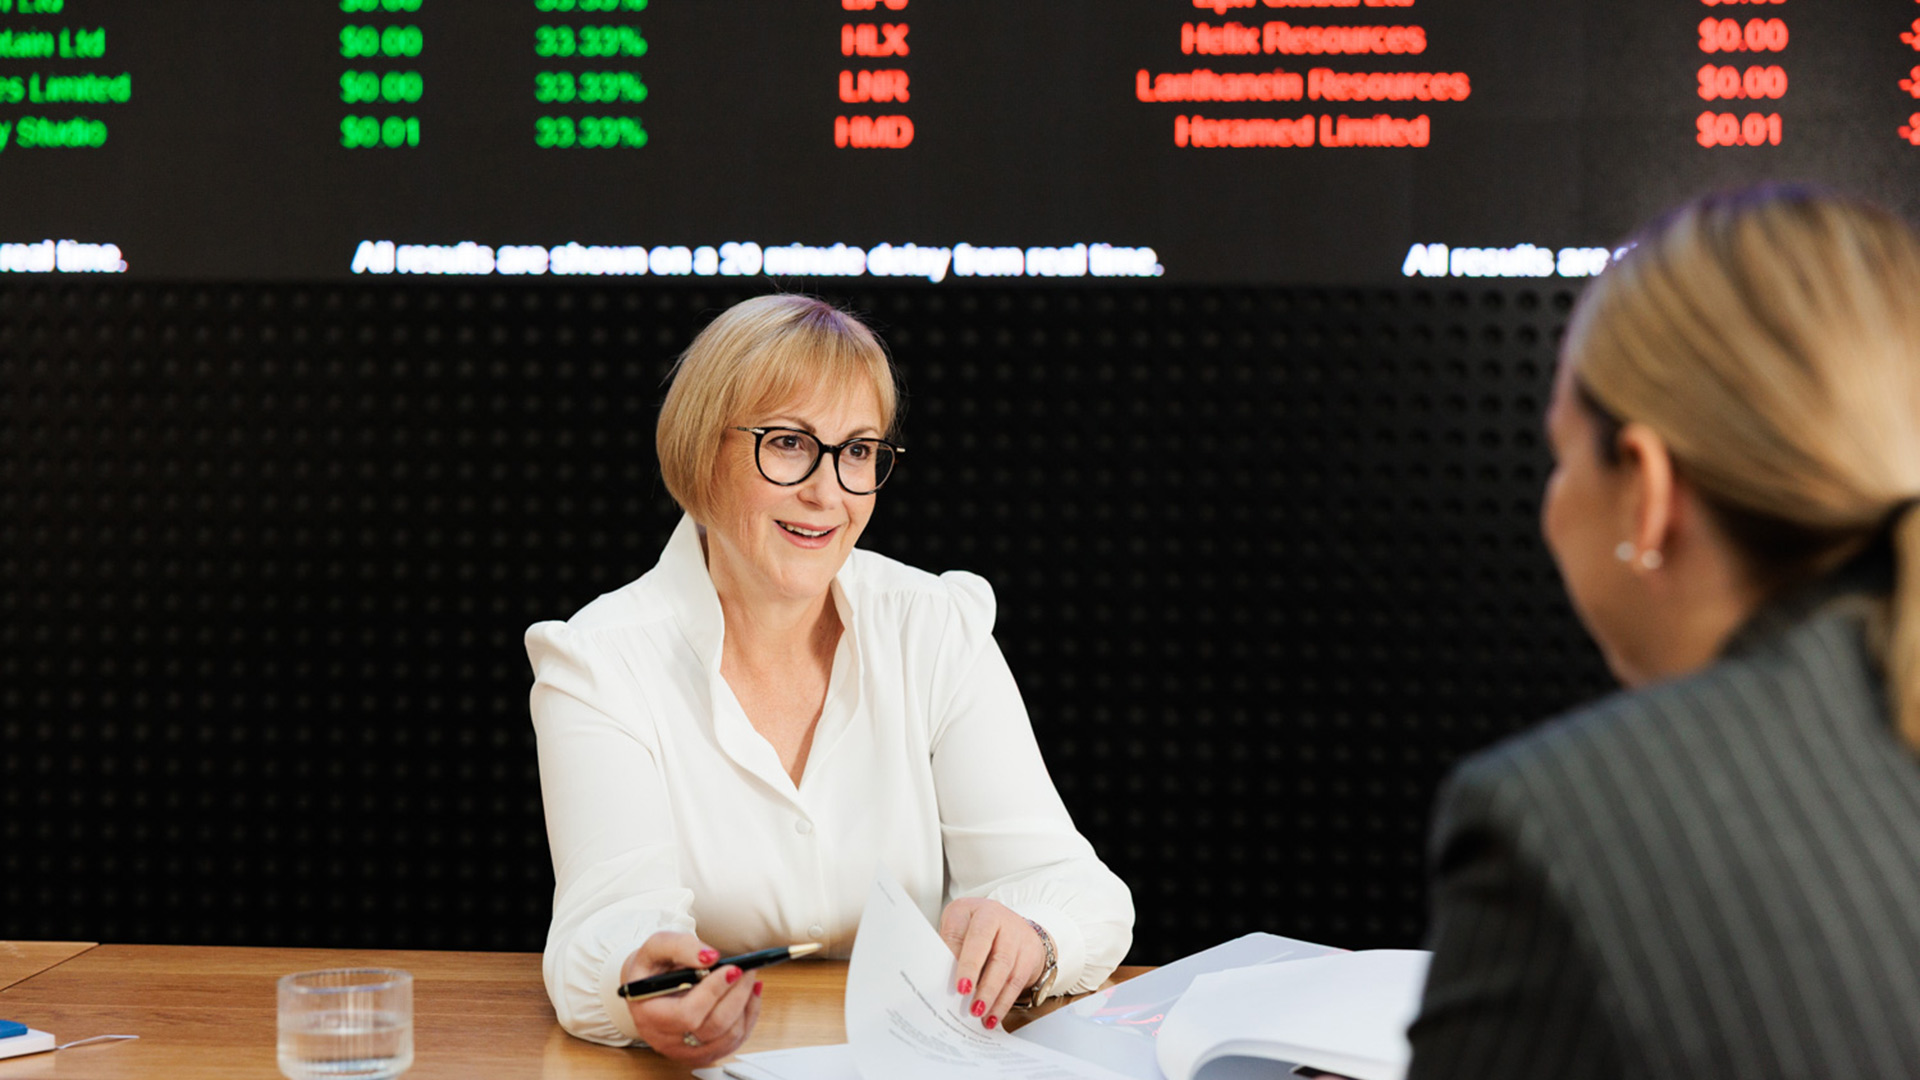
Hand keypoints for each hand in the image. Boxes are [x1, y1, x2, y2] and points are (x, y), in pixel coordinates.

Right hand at [620, 932, 762, 1065]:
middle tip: (748, 970)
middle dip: (737, 996)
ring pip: (728, 1037)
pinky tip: (750, 995)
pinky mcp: (702, 1054)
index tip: (733, 968)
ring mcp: (684, 1051)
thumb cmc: (652, 967)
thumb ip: (680, 947)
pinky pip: (733, 1042)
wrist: (647, 988)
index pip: (688, 1014)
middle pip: (713, 1027)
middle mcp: (665, 1040)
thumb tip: (711, 957)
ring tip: (750, 979)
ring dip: (746, 1006)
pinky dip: (748, 1017)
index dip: (714, 991)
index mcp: (649, 1015)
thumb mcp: (656, 947)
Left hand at [938, 898, 1045, 1030]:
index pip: (975, 935)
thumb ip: (952, 949)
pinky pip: (1018, 982)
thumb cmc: (974, 929)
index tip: (960, 987)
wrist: (1009, 925)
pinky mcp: (1030, 954)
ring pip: (1008, 970)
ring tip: (979, 1015)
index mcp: (978, 911)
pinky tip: (993, 1016)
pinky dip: (1004, 1002)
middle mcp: (1001, 919)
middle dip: (983, 983)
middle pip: (997, 954)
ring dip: (993, 996)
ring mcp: (1018, 936)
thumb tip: (943, 981)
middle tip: (970, 1003)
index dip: (968, 962)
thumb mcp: (959, 928)